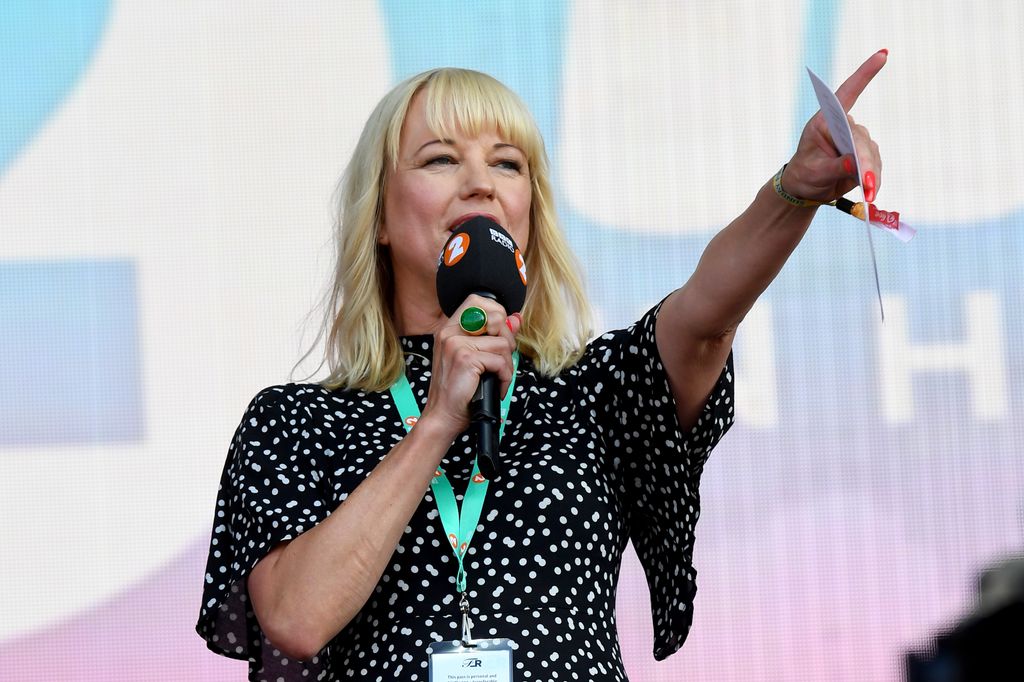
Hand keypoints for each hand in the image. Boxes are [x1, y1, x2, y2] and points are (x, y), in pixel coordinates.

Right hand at [419, 295, 521, 439]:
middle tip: (501, 360)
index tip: (498, 335)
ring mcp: (456, 344)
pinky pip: (501, 361)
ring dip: (507, 365)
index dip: (496, 313)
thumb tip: (515, 319)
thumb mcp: (475, 358)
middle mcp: (449, 332)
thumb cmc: (459, 390)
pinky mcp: (465, 358)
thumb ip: (494, 336)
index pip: (477, 301)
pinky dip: (504, 377)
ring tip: (496, 377)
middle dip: (507, 339)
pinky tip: (495, 385)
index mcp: (449, 329)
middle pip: (495, 316)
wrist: (443, 415)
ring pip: (503, 343)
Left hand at [783, 50, 886, 203]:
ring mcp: (856, 139)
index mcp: (825, 121)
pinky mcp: (865, 153)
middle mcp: (843, 125)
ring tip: (868, 192)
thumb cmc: (804, 174)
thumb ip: (835, 168)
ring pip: (871, 153)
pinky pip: (875, 164)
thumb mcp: (815, 172)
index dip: (865, 73)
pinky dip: (874, 178)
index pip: (847, 93)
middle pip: (860, 139)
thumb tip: (855, 165)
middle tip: (867, 184)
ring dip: (871, 173)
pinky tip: (870, 190)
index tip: (883, 54)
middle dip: (864, 162)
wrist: (805, 188)